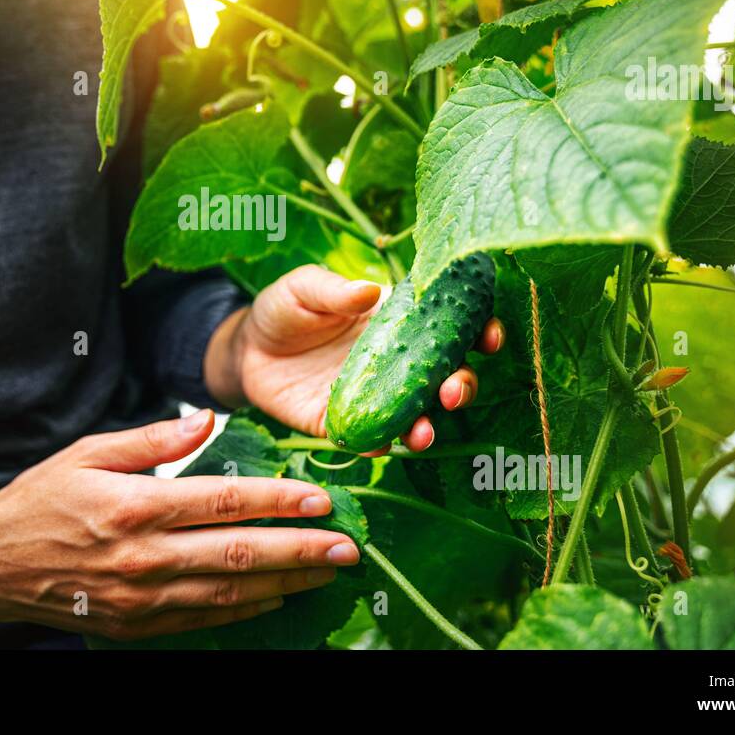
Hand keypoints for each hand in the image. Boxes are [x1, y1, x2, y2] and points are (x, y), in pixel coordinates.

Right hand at [0, 411, 359, 641]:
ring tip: (328, 572)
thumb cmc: (40, 501)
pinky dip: (247, 611)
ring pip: (230, 593)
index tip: (321, 499)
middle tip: (348, 546)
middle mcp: (145, 557)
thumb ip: (149, 438)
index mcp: (136, 506)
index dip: (278, 501)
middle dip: (301, 550)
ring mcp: (142, 598)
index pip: (224, 502)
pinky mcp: (136, 625)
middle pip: (240, 553)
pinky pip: (204, 620)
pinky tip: (278, 598)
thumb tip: (206, 419)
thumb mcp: (87, 453)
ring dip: (286, 582)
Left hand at [205, 264, 504, 452]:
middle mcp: (397, 365)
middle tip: (455, 389)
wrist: (245, 350)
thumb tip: (370, 290)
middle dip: (461, 386)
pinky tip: (386, 446)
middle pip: (444, 379)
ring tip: (425, 430)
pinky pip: (371, 441)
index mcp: (398, 324)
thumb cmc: (282, 309)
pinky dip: (382, 445)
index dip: (477, 331)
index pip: (450, 328)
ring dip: (428, 425)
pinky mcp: (344, 426)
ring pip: (415, 416)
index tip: (489, 335)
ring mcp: (374, 399)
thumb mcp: (303, 289)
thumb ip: (333, 289)